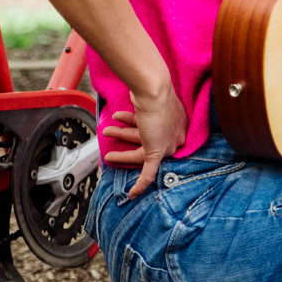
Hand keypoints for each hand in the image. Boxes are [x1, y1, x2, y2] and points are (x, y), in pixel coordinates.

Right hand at [102, 83, 188, 198]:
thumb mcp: (148, 95)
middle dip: (124, 135)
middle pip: (145, 140)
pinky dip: (141, 185)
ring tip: (105, 133)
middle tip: (111, 132)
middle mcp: (173, 134)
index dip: (141, 130)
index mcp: (175, 121)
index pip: (157, 131)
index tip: (129, 127)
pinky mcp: (157, 153)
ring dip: (119, 139)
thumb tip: (135, 94)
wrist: (153, 89)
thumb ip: (144, 101)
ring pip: (138, 151)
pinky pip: (149, 173)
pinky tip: (132, 194)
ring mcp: (166, 144)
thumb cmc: (150, 87)